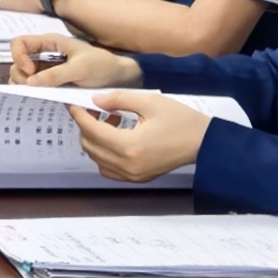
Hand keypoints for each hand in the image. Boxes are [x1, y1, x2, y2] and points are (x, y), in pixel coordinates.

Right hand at [12, 40, 130, 88]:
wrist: (118, 77)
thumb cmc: (102, 66)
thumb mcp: (80, 69)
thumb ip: (55, 75)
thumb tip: (30, 82)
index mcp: (50, 42)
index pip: (19, 43)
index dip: (19, 56)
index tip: (30, 71)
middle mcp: (45, 52)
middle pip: (17, 60)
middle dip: (20, 73)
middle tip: (33, 86)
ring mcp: (47, 67)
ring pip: (23, 74)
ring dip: (24, 83)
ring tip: (38, 91)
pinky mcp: (52, 80)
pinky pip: (34, 84)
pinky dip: (32, 90)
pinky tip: (42, 94)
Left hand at [63, 88, 204, 182]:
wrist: (204, 142)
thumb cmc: (181, 120)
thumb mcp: (149, 102)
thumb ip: (118, 99)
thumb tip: (95, 100)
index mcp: (129, 146)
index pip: (91, 130)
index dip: (79, 114)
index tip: (73, 103)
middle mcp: (127, 165)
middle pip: (90, 146)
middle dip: (85, 126)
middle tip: (92, 108)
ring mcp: (132, 175)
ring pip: (97, 159)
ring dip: (94, 140)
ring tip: (108, 120)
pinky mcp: (138, 178)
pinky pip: (109, 168)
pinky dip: (104, 153)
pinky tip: (115, 136)